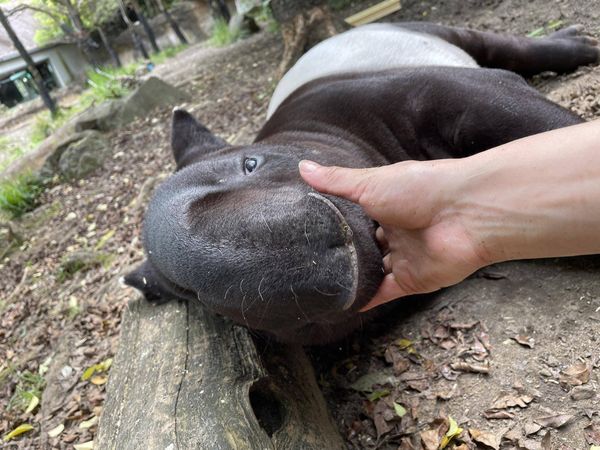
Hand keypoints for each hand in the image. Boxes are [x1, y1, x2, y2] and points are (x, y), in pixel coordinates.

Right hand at [299, 160, 488, 310]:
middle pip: (364, 246)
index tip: (307, 231)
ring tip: (318, 284)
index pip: (356, 217)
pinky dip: (366, 299)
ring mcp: (403, 257)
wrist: (465, 213)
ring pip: (372, 272)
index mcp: (386, 205)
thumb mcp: (370, 183)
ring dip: (353, 278)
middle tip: (308, 261)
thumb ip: (337, 181)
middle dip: (343, 253)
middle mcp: (394, 231)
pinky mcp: (412, 280)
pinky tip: (343, 304)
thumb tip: (302, 166)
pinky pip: (384, 293)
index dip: (335, 224)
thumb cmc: (419, 189)